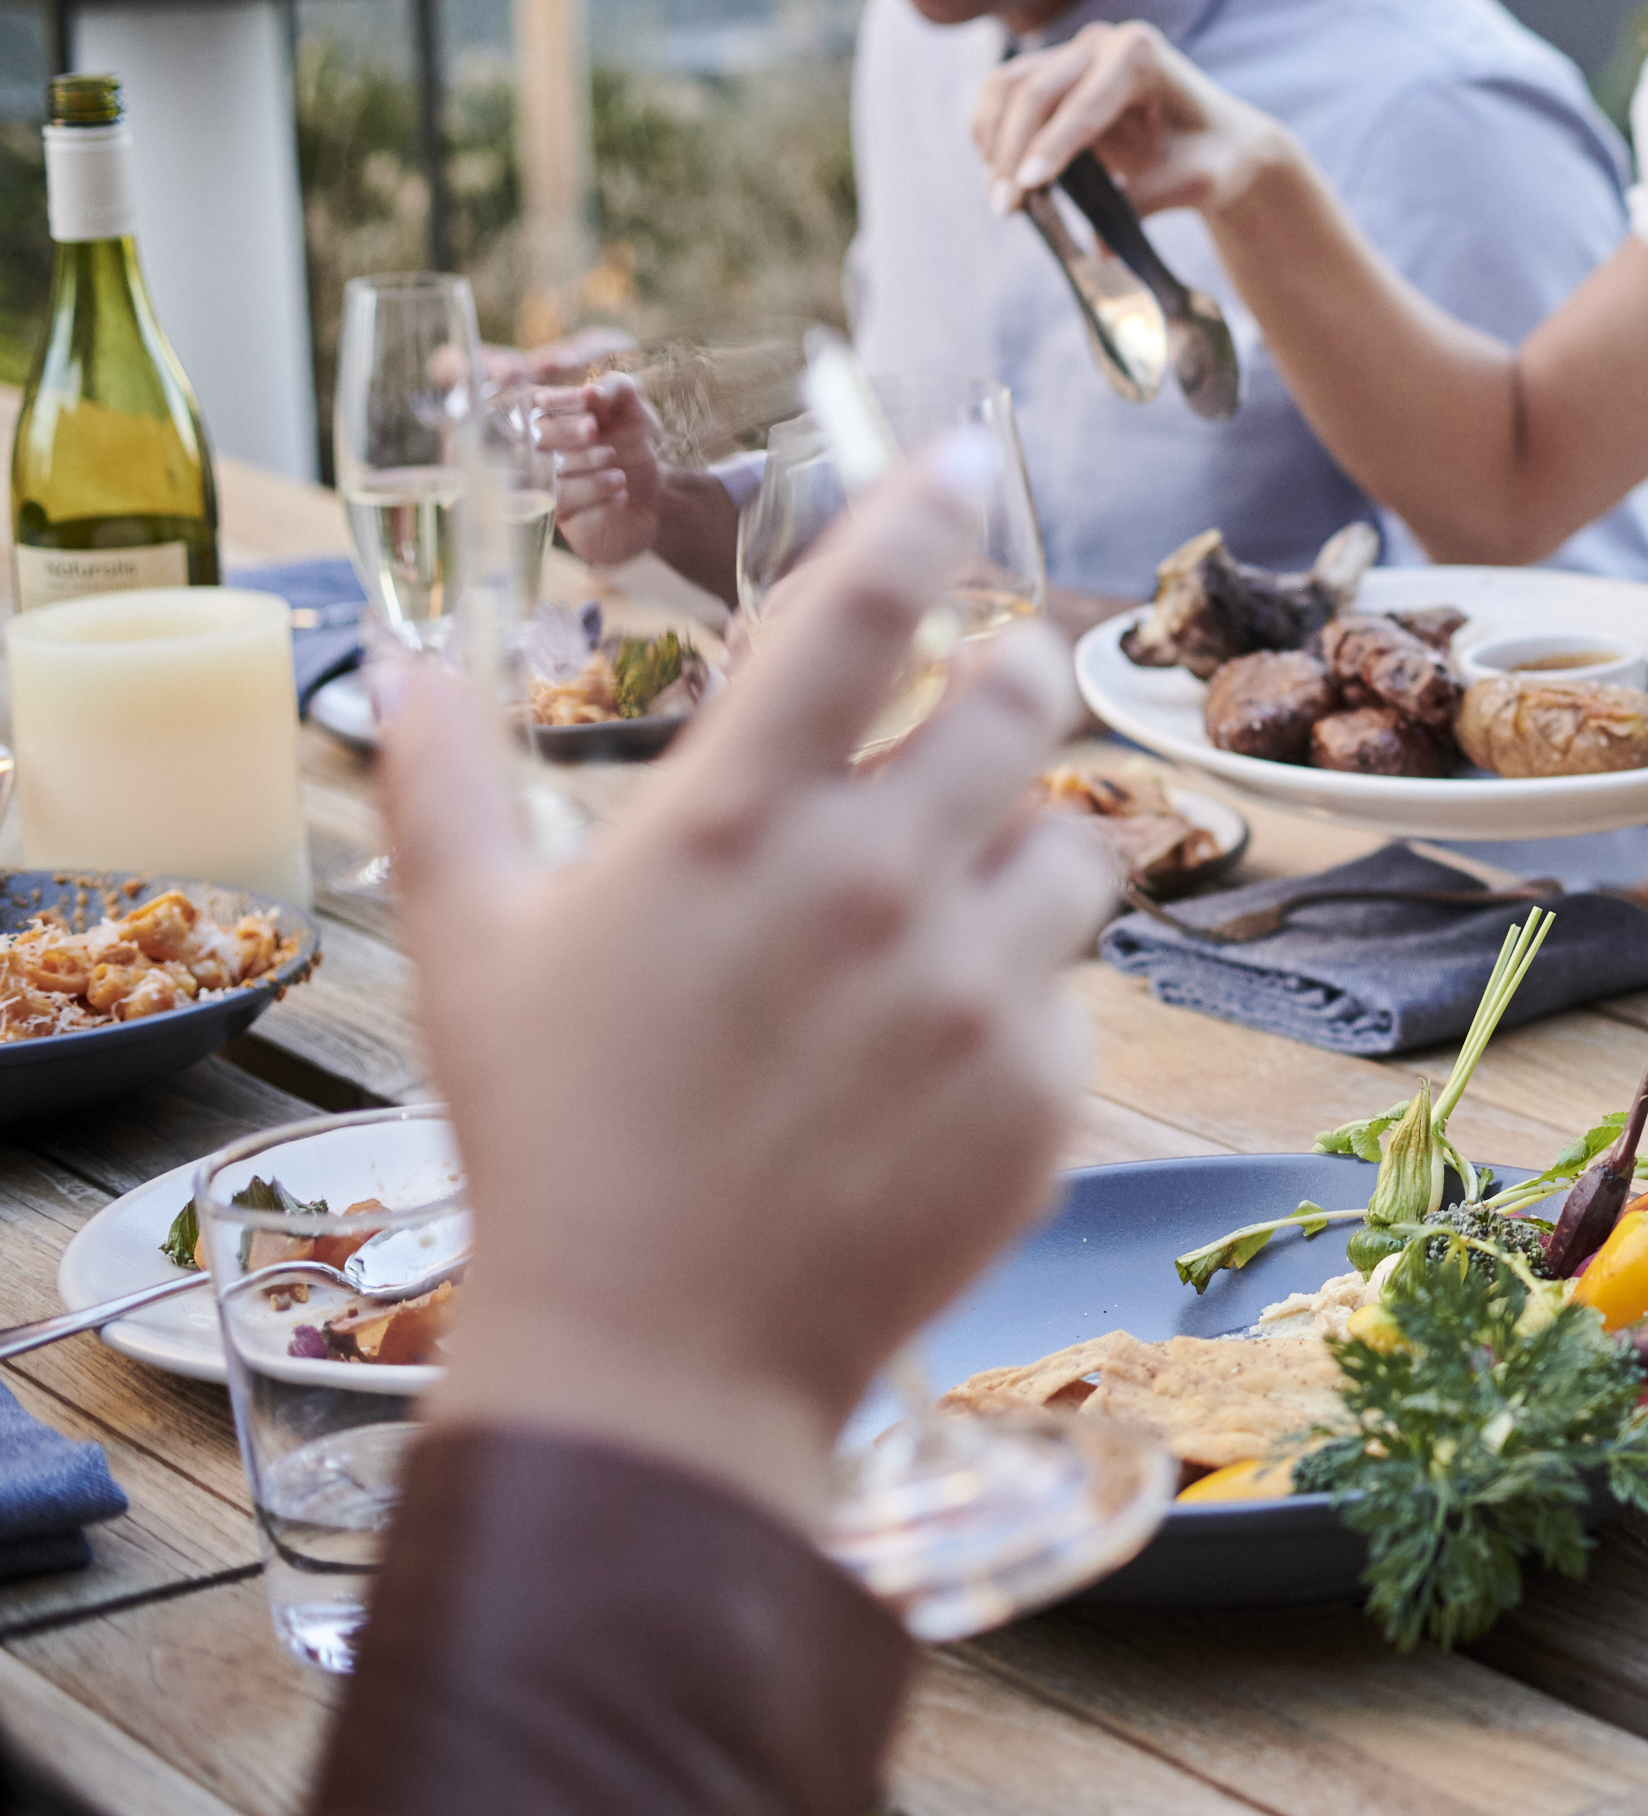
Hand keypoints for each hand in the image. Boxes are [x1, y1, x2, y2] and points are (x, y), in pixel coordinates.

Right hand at [379, 446, 1117, 1531]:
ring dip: (1023, 855)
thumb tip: (403, 665)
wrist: (657, 1362)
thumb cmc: (556, 1147)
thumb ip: (443, 791)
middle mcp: (875, 882)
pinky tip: (931, 1065)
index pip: (865, 603)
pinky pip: (1076, 993)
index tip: (967, 454)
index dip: (928, 506)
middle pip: (1020, 692)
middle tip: (967, 715)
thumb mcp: (470, 953)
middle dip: (1005, 680)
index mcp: (736, 823)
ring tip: (932, 927)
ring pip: (1076, 842)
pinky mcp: (1045, 1088)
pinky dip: (1022, 1005)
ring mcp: (974, 988)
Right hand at [532, 373, 666, 573]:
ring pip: (547, 471)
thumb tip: (590, 391)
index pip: (534, 402)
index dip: (556, 401)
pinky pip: (563, 503)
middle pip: (533, 435)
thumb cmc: (633, 444)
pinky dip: (595, 495)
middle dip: (566, 431)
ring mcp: (541, 482)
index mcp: (548, 416)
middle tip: (594, 432)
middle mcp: (536, 449)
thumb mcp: (633, 410)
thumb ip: (615, 389)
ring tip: (618, 474)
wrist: (654, 494)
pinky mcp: (554, 514)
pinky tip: (619, 495)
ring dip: (584, 466)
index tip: (586, 402)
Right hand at [969, 19, 1292, 220]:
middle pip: (1034, 92)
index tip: (1026, 187)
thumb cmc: (1214, 156)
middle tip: (1004, 208)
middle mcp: (1102, 42)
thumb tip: (1097, 244)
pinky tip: (1002, 178)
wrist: (1218, 141)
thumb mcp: (1197, 182)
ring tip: (1002, 200)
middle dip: (1012, 153)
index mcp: (1141, 55)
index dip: (1051, 147)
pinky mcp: (1053, 74)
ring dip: (993, 143)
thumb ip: (1149, 203)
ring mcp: (1073, 53)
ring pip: (1006, 88)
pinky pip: (1004, 96)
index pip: (1083, 105)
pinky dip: (993, 135)